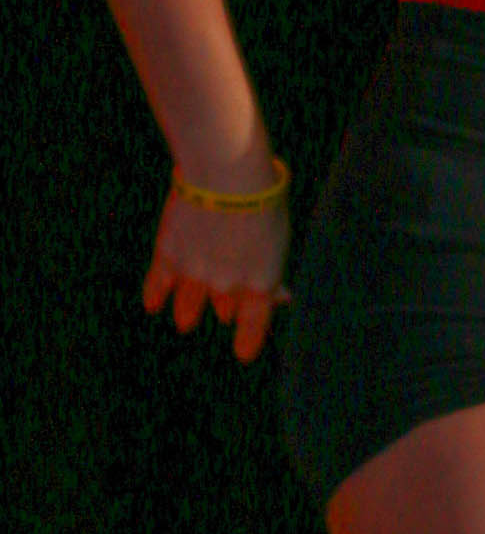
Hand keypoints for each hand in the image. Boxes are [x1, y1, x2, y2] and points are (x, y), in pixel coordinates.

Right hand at [142, 186, 290, 363]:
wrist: (228, 179)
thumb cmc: (265, 197)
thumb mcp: (279, 235)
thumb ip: (272, 266)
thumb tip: (282, 297)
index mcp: (260, 281)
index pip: (254, 320)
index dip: (249, 339)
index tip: (243, 355)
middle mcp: (227, 285)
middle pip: (225, 304)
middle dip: (225, 306)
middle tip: (223, 312)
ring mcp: (195, 272)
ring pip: (189, 303)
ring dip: (188, 310)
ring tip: (186, 321)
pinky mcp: (169, 254)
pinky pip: (159, 282)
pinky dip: (155, 294)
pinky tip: (152, 304)